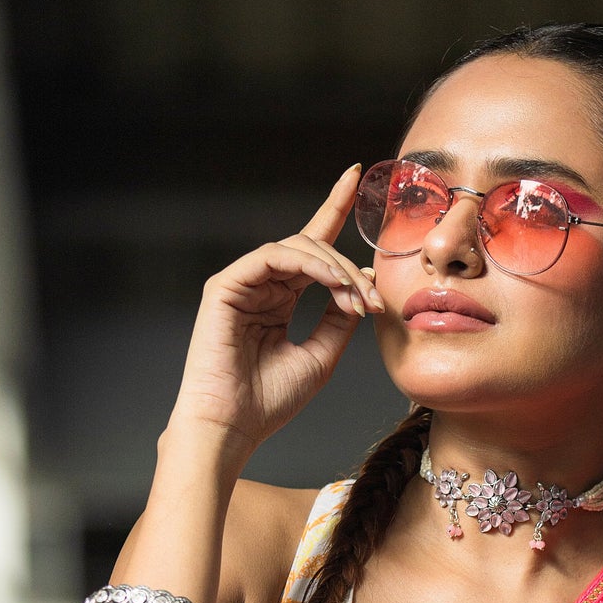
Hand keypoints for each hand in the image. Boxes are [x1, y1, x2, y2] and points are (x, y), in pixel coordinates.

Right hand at [166, 166, 382, 461]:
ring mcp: (242, 282)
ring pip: (296, 248)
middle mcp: (261, 284)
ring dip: (335, 268)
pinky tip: (334, 284)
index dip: (333, 209)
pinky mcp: (226, 285)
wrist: (234, 426)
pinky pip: (273, 257)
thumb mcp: (322, 356)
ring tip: (357, 297)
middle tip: (376, 298)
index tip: (357, 177)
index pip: (311, 247)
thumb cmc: (269, 401)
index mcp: (280, 298)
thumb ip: (340, 318)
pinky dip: (309, 265)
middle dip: (351, 266)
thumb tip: (364, 284)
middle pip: (312, 247)